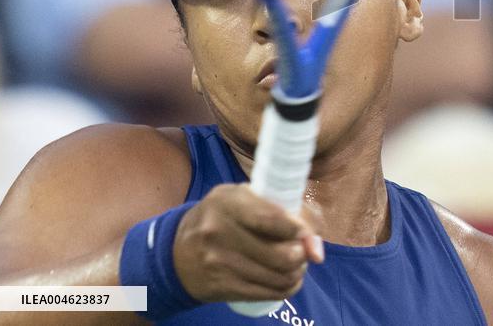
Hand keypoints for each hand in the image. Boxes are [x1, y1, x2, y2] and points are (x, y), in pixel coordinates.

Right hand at [173, 184, 324, 302]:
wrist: (176, 252)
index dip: (298, 229)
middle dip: (302, 255)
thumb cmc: (221, 216)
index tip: (305, 233)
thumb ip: (283, 209)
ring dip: (297, 272)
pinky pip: (268, 293)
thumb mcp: (243, 198)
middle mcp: (220, 232)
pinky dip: (287, 287)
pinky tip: (287, 279)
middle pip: (282, 255)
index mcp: (228, 201)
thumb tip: (317, 246)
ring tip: (297, 264)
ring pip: (279, 277)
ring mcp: (219, 263)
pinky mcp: (221, 287)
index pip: (272, 219)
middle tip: (303, 250)